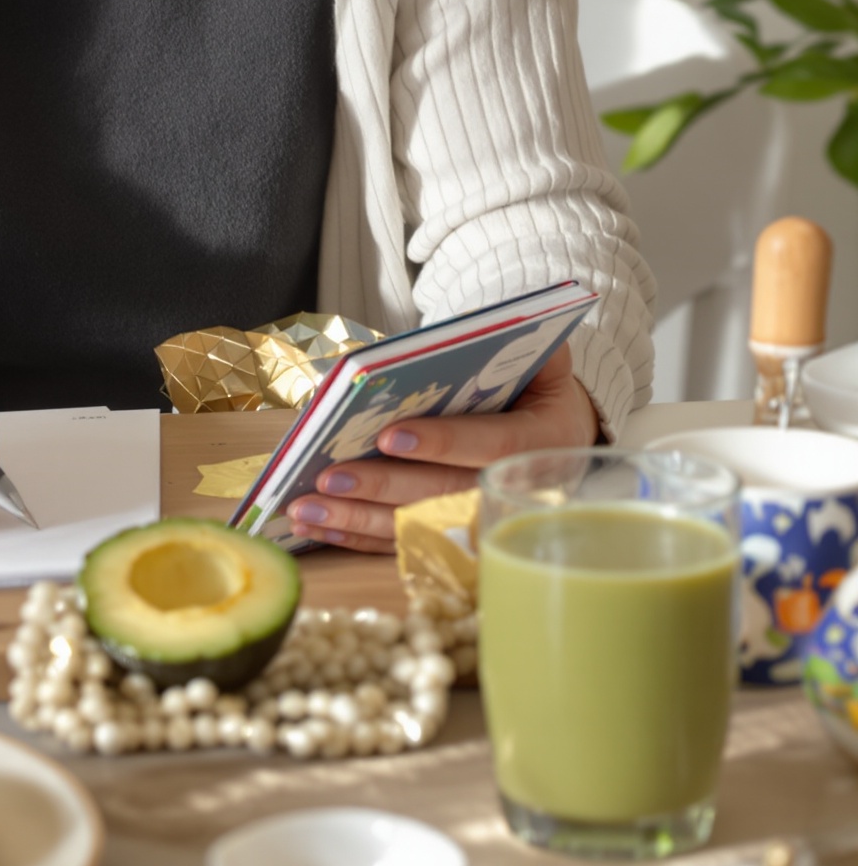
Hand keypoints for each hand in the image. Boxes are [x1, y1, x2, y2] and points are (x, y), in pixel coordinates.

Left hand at [284, 345, 600, 554]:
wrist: (561, 439)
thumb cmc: (539, 389)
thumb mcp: (545, 356)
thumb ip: (517, 338)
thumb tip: (467, 323)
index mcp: (544, 442)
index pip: (492, 445)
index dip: (442, 442)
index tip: (389, 436)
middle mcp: (517, 492)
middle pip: (444, 496)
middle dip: (383, 487)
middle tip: (328, 478)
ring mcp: (486, 521)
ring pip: (417, 527)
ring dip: (358, 520)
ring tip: (305, 508)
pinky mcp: (457, 538)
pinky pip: (405, 542)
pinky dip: (358, 538)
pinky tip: (317, 528)